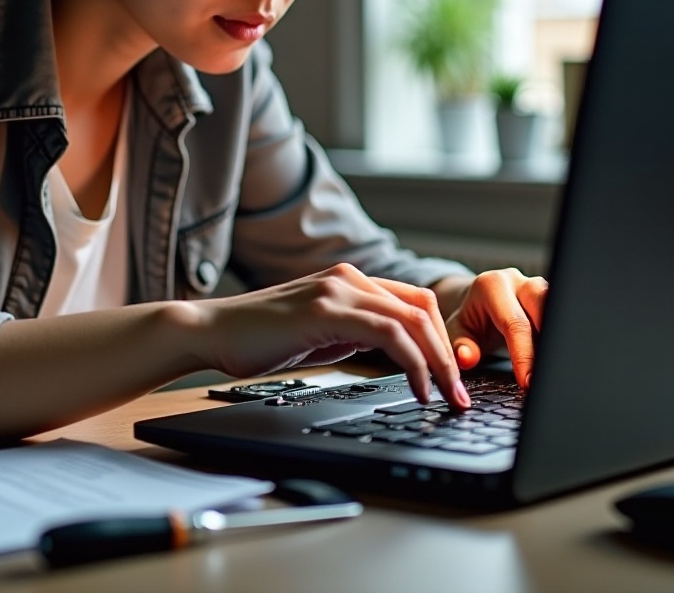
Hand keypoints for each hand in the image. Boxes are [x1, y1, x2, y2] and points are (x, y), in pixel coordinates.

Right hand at [194, 263, 470, 407]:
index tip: (450, 376)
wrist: (213, 331)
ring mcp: (338, 289)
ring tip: (447, 396)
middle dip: (449, 354)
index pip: (414, 303)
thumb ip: (355, 333)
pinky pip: (388, 333)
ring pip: (413, 319)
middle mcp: (349, 277)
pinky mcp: (326, 309)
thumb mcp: (320, 334)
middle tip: (460, 392)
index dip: (441, 339)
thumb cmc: (260, 337)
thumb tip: (392, 352)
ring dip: (439, 362)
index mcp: (349, 281)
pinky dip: (412, 362)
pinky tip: (416, 388)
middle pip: (423, 309)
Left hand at [436, 268, 547, 388]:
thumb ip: (460, 345)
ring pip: (557, 308)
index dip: (524, 355)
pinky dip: (557, 335)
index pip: (515, 323)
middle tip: (545, 376)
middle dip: (548, 342)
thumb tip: (467, 358)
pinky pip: (558, 314)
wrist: (477, 302)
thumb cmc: (469, 318)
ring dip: (557, 337)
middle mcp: (517, 281)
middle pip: (544, 306)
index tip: (527, 381)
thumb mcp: (457, 331)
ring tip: (552, 368)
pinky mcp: (548, 296)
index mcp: (492, 286)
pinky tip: (554, 358)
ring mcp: (535, 286)